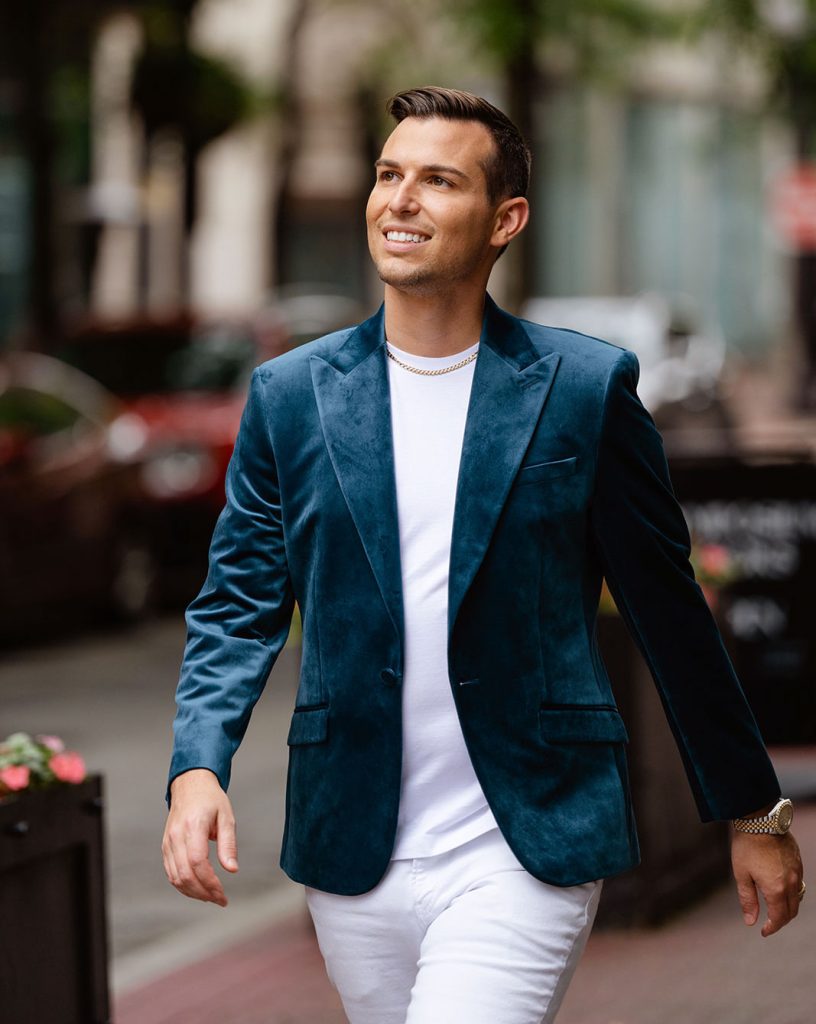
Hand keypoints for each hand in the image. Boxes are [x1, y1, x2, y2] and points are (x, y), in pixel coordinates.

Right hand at [162, 768, 238, 906]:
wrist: (190, 785)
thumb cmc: (211, 800)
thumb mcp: (227, 817)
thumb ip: (229, 844)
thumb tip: (232, 870)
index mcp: (193, 827)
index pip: (198, 863)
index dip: (210, 883)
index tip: (223, 894)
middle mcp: (176, 836)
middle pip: (185, 875)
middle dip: (203, 893)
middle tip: (220, 900)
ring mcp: (168, 842)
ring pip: (175, 878)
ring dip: (193, 892)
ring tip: (211, 897)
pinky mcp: (165, 846)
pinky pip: (171, 872)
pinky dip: (183, 885)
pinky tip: (198, 889)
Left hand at [731, 829, 803, 936]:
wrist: (761, 820)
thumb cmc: (747, 846)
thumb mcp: (741, 874)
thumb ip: (748, 899)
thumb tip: (750, 921)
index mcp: (776, 889)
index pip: (779, 918)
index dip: (772, 928)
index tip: (763, 931)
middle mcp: (791, 883)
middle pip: (791, 911)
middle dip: (781, 921)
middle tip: (769, 923)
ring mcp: (797, 872)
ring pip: (798, 899)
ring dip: (788, 908)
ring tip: (775, 909)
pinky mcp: (798, 862)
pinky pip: (799, 885)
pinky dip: (792, 893)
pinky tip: (781, 890)